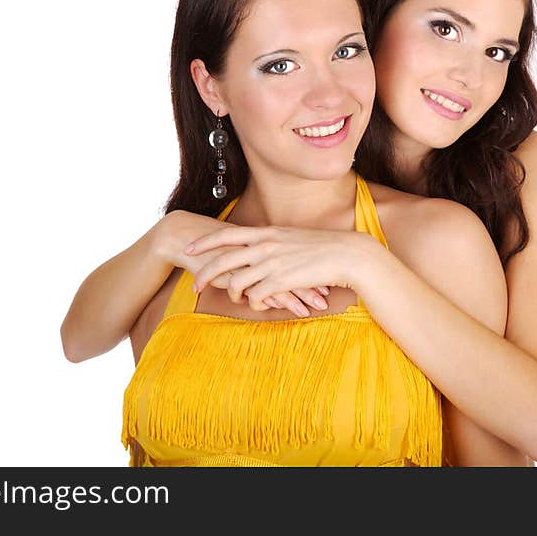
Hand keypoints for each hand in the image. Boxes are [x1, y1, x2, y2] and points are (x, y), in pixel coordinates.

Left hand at [158, 211, 328, 316]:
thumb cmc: (322, 247)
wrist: (347, 254)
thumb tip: (257, 248)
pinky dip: (255, 303)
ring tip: (237, 298)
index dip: (205, 242)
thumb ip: (272, 241)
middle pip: (222, 261)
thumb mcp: (292, 237)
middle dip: (204, 274)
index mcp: (267, 233)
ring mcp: (272, 264)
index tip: (189, 248)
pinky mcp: (281, 282)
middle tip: (194, 286)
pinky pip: (256, 298)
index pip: (227, 235)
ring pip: (237, 283)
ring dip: (233, 294)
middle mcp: (265, 246)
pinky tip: (261, 303)